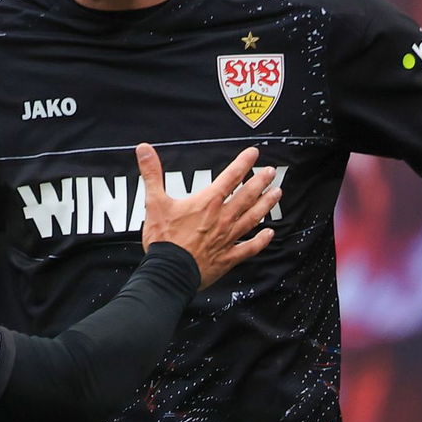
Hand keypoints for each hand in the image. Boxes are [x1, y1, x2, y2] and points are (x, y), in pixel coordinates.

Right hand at [136, 143, 278, 287]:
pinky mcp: (228, 257)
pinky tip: (269, 234)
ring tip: (277, 194)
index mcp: (207, 203)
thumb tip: (144, 150)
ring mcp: (228, 238)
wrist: (169, 272)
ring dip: (266, 205)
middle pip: (247, 196)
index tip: (254, 154)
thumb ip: (152, 174)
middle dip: (261, 182)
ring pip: (253, 217)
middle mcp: (223, 218)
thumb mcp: (154, 202)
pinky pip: (249, 247)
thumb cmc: (163, 239)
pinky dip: (261, 241)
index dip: (243, 163)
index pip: (230, 177)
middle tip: (271, 172)